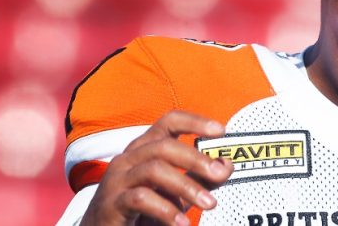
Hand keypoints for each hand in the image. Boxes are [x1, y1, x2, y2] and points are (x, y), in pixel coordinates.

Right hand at [80, 110, 234, 225]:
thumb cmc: (144, 210)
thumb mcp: (176, 192)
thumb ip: (200, 178)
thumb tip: (226, 165)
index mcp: (144, 148)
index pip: (168, 122)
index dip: (194, 121)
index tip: (220, 130)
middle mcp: (128, 158)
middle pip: (164, 146)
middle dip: (196, 159)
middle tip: (220, 175)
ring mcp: (117, 179)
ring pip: (154, 170)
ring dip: (186, 186)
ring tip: (209, 204)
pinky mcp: (110, 203)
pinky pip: (140, 198)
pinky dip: (165, 210)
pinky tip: (182, 223)